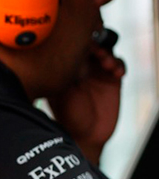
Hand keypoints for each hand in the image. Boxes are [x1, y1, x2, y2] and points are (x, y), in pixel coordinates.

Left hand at [47, 44, 125, 165]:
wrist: (84, 134)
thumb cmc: (67, 117)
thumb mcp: (60, 96)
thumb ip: (61, 78)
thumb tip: (62, 58)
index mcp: (64, 68)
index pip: (70, 48)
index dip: (76, 44)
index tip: (79, 46)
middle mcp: (80, 67)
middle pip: (89, 45)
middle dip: (94, 44)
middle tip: (96, 51)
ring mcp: (96, 72)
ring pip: (105, 52)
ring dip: (107, 54)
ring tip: (107, 64)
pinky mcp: (111, 79)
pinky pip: (118, 65)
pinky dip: (119, 65)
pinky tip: (117, 74)